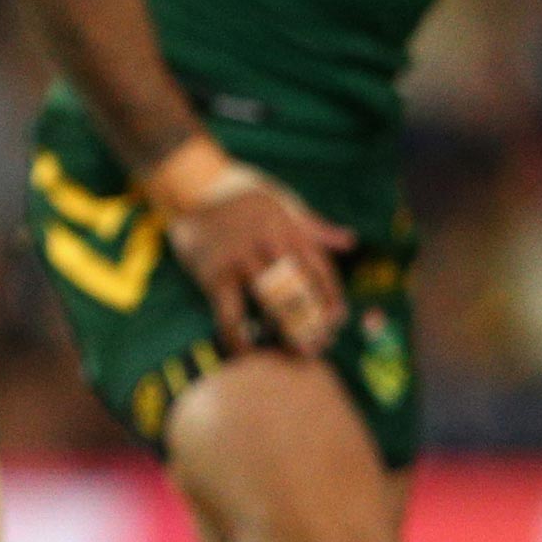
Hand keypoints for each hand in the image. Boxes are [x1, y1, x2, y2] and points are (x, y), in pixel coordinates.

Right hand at [164, 171, 354, 356]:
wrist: (191, 188)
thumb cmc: (242, 199)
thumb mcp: (282, 203)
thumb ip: (314, 227)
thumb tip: (350, 240)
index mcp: (288, 227)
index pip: (320, 269)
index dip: (331, 298)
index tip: (336, 321)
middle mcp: (267, 242)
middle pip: (300, 291)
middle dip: (312, 323)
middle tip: (318, 346)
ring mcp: (240, 258)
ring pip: (270, 305)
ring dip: (285, 334)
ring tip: (294, 353)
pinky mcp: (214, 273)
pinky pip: (230, 313)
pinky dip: (239, 337)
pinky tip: (247, 352)